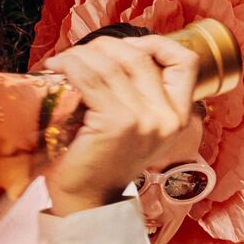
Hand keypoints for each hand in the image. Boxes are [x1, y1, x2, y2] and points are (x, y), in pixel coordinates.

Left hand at [42, 34, 200, 214]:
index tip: (128, 46)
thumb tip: (116, 50)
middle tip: (82, 53)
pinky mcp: (116, 123)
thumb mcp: (139, 127)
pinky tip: (58, 66)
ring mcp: (143, 120)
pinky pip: (91, 78)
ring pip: (113, 64)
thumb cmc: (105, 160)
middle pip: (141, 56)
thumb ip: (142, 93)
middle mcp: (167, 118)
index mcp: (178, 116)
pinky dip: (70, 65)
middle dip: (106, 46)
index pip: (185, 62)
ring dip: (83, 54)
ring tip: (65, 59)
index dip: (156, 43)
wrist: (88, 200)